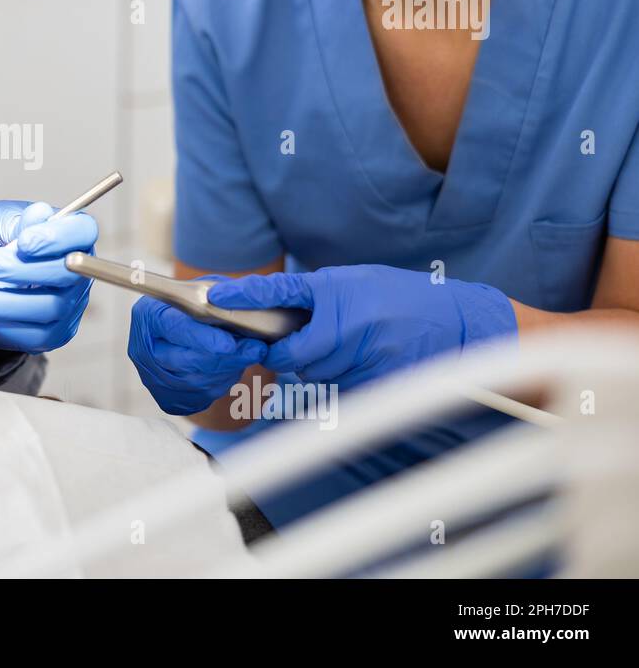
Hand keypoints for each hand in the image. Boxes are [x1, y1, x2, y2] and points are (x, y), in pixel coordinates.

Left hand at [0, 200, 97, 352]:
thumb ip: (16, 218)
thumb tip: (39, 213)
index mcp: (69, 234)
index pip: (83, 230)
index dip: (58, 237)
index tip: (23, 242)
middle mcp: (77, 271)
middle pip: (66, 273)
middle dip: (20, 270)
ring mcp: (70, 305)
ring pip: (49, 307)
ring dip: (3, 301)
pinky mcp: (54, 333)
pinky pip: (34, 334)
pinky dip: (1, 323)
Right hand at [127, 292, 267, 415]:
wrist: (182, 329)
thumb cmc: (195, 305)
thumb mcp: (204, 289)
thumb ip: (216, 297)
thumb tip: (237, 307)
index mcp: (147, 315)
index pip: (174, 328)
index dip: (202, 338)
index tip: (229, 344)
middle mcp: (144, 350)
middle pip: (186, 360)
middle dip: (225, 357)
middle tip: (255, 348)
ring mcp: (154, 377)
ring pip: (198, 380)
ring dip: (229, 368)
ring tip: (252, 353)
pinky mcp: (168, 397)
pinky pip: (202, 393)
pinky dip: (223, 379)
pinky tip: (235, 365)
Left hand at [208, 265, 516, 388]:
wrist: (459, 324)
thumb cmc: (406, 299)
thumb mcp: (360, 282)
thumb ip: (319, 297)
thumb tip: (274, 309)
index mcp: (338, 289)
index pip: (279, 291)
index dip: (245, 296)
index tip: (215, 299)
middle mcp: (348, 321)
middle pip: (291, 353)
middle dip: (286, 355)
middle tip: (292, 349)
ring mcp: (363, 353)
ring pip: (314, 376)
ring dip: (319, 369)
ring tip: (349, 350)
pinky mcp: (376, 381)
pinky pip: (339, 393)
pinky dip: (340, 384)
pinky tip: (362, 367)